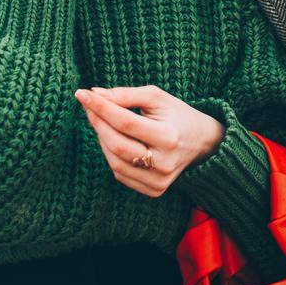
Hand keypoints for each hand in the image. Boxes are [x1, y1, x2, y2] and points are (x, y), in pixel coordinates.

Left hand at [74, 85, 224, 197]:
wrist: (202, 143)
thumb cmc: (177, 115)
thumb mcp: (157, 97)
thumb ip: (126, 95)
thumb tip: (94, 94)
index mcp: (169, 137)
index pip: (125, 122)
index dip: (101, 107)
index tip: (83, 94)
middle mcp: (164, 163)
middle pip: (116, 144)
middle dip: (97, 122)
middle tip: (88, 105)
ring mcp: (159, 180)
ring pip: (114, 162)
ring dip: (101, 139)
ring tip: (101, 121)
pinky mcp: (154, 190)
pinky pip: (120, 174)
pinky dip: (111, 155)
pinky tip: (113, 140)